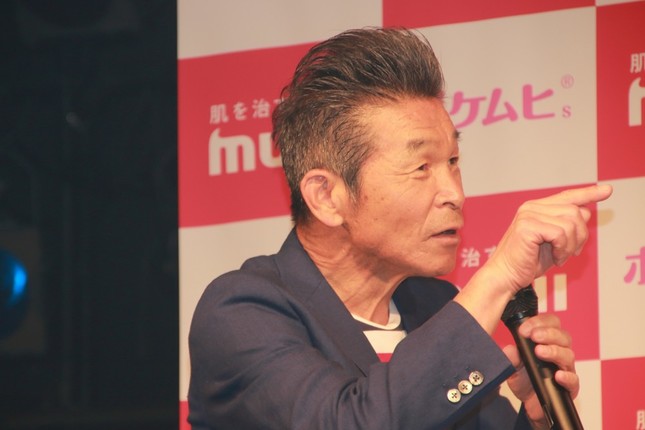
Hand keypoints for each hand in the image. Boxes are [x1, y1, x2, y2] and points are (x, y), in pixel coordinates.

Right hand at [484, 184, 611, 293]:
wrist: (506, 276)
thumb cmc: (527, 262)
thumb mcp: (554, 244)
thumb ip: (567, 227)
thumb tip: (586, 212)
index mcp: (537, 209)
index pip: (567, 196)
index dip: (588, 193)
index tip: (606, 190)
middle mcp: (532, 207)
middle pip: (575, 211)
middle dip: (580, 236)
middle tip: (569, 253)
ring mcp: (528, 215)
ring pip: (570, 223)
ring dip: (571, 245)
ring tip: (560, 257)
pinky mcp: (527, 226)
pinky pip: (561, 233)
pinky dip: (563, 249)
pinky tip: (555, 259)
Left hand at [503, 313, 579, 428]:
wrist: (528, 403)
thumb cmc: (524, 379)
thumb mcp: (512, 366)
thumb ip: (511, 356)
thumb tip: (510, 349)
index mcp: (547, 341)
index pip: (550, 323)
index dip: (539, 322)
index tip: (523, 329)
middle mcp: (559, 352)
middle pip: (563, 336)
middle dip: (548, 333)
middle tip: (534, 336)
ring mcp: (566, 369)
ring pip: (568, 355)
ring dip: (554, 351)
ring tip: (540, 352)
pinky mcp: (570, 387)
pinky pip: (574, 380)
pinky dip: (567, 376)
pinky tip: (557, 375)